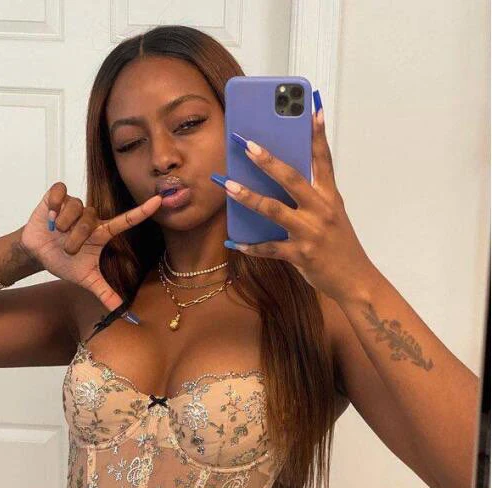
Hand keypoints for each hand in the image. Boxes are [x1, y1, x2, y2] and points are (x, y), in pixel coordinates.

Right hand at [20, 182, 161, 310]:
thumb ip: (104, 291)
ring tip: (55, 232)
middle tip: (67, 249)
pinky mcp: (58, 196)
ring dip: (62, 224)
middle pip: (89, 220)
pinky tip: (49, 216)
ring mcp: (75, 205)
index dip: (143, 211)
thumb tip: (120, 309)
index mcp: (102, 233)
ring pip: (75, 207)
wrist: (37, 252)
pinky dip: (53, 204)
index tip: (159, 202)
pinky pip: (59, 192)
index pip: (127, 220)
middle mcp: (91, 217)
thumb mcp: (85, 278)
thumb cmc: (65, 262)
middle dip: (75, 238)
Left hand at [219, 107, 376, 304]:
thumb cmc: (341, 245)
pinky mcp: (300, 254)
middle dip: (268, 161)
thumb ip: (313, 197)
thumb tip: (283, 180)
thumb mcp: (333, 215)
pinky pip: (269, 248)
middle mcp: (321, 210)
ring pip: (274, 210)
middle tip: (247, 144)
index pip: (324, 160)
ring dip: (249, 197)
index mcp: (330, 198)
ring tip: (229, 186)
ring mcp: (310, 232)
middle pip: (292, 179)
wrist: (355, 280)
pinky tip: (235, 241)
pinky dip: (250, 245)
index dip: (318, 135)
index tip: (311, 110)